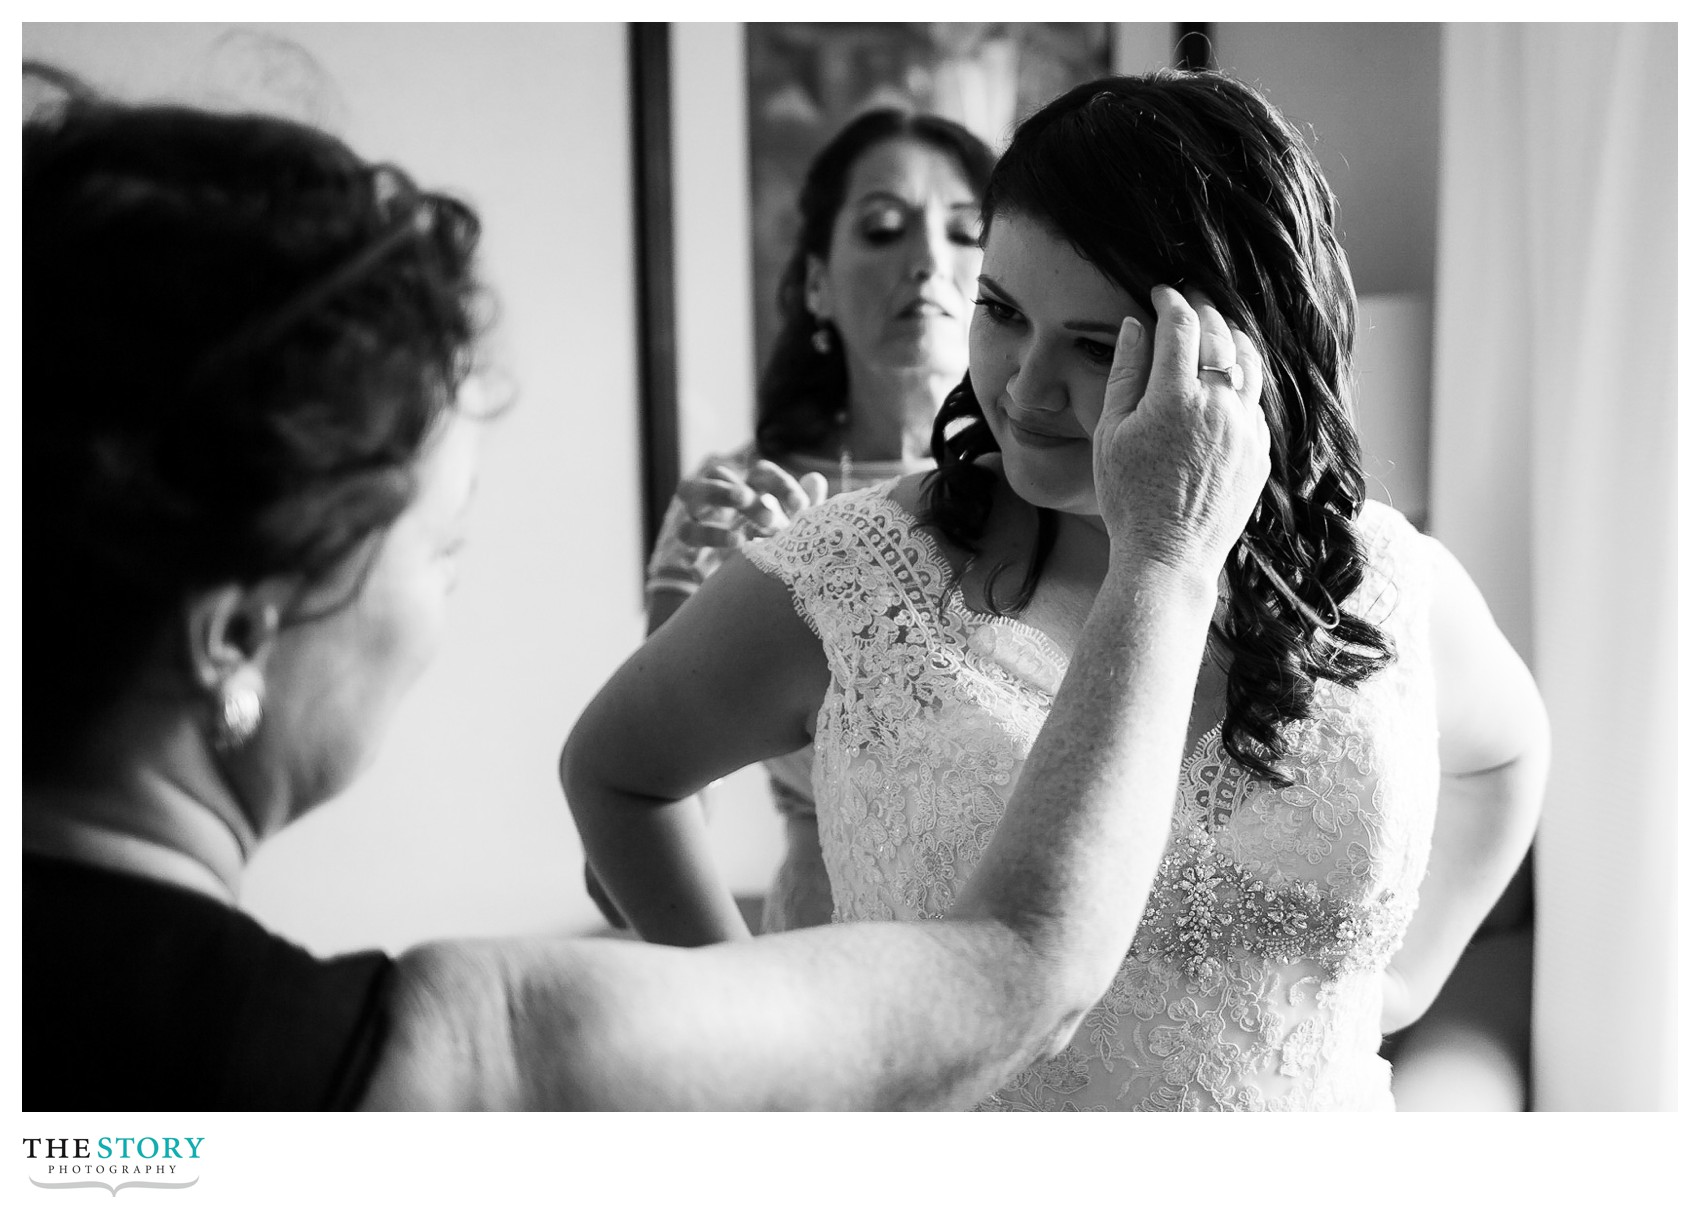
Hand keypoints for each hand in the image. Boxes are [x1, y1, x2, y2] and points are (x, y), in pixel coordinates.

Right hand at [673, 461, 828, 548]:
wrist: (738, 590)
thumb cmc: (768, 549)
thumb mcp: (789, 530)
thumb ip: (802, 506)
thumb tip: (815, 479)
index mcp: (749, 489)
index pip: (760, 473)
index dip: (780, 485)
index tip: (801, 508)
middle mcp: (719, 499)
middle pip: (714, 476)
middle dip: (734, 492)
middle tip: (766, 517)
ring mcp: (698, 521)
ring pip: (690, 505)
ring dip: (715, 523)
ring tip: (741, 542)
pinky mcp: (687, 549)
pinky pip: (684, 541)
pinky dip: (697, 548)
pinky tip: (712, 563)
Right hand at [1093, 286, 1270, 574]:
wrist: (1168, 556)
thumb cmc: (1128, 498)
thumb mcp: (1109, 434)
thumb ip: (1124, 374)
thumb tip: (1134, 326)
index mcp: (1175, 398)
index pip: (1181, 325)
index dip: (1171, 300)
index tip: (1160, 293)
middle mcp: (1219, 406)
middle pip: (1221, 335)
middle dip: (1204, 309)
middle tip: (1189, 299)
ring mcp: (1245, 429)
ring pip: (1249, 362)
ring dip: (1232, 337)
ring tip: (1215, 329)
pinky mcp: (1259, 451)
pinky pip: (1256, 400)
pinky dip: (1242, 378)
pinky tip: (1227, 380)